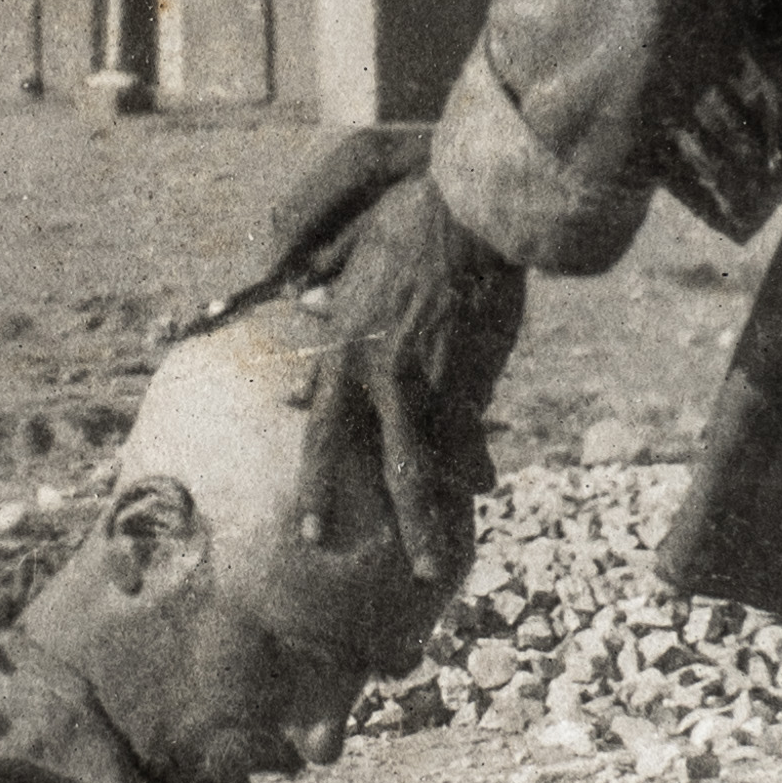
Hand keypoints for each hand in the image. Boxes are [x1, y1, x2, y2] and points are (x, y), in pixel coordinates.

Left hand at [293, 172, 523, 580]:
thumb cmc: (406, 230)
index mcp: (343, 353)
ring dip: (436, 515)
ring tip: (440, 559)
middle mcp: (381, 376)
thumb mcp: (354, 274)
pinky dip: (477, 461)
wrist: (465, 211)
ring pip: (433, 463)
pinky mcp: (474, 374)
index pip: (321, 437)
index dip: (316, 489)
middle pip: (383, 468)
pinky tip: (483, 488)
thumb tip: (298, 344)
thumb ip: (329, 318)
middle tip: (391, 571)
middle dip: (386, 523)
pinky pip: (474, 433)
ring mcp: (431, 380)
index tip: (311, 532)